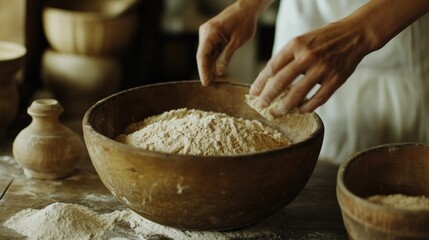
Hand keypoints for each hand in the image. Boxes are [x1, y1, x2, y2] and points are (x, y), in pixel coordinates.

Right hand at [196, 0, 272, 85]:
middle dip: (206, 70)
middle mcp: (205, 32)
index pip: (202, 56)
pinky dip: (213, 60)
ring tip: (213, 80)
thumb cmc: (244, 21)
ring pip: (206, 54)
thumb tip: (218, 72)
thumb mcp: (237, 41)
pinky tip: (216, 70)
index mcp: (210, 32)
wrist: (247, 8)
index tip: (206, 83)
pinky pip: (211, 50)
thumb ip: (226, 56)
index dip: (203, 71)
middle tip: (210, 85)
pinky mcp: (212, 35)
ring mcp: (208, 34)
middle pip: (202, 56)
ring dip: (209, 66)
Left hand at [249, 0, 428, 116]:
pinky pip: (318, 99)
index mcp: (296, 45)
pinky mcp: (336, 79)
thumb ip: (287, 58)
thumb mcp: (302, 41)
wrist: (355, 34)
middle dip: (267, 97)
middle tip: (261, 107)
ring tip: (277, 113)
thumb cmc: (324, 39)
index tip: (253, 93)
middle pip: (280, 82)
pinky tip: (300, 110)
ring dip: (285, 107)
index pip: (271, 67)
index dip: (260, 82)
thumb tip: (269, 79)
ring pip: (298, 94)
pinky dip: (307, 107)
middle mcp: (308, 56)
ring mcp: (323, 68)